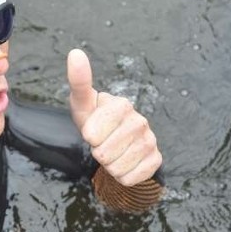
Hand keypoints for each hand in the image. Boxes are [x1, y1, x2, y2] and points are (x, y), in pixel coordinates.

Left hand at [67, 49, 161, 185]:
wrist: (114, 142)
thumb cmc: (94, 121)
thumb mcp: (82, 104)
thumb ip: (79, 81)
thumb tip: (75, 52)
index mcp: (122, 105)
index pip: (93, 135)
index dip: (89, 137)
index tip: (93, 130)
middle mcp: (140, 121)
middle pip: (104, 154)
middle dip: (98, 153)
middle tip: (103, 143)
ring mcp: (150, 140)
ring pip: (116, 168)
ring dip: (109, 165)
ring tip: (112, 152)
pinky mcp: (156, 159)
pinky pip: (130, 179)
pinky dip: (122, 177)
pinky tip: (124, 162)